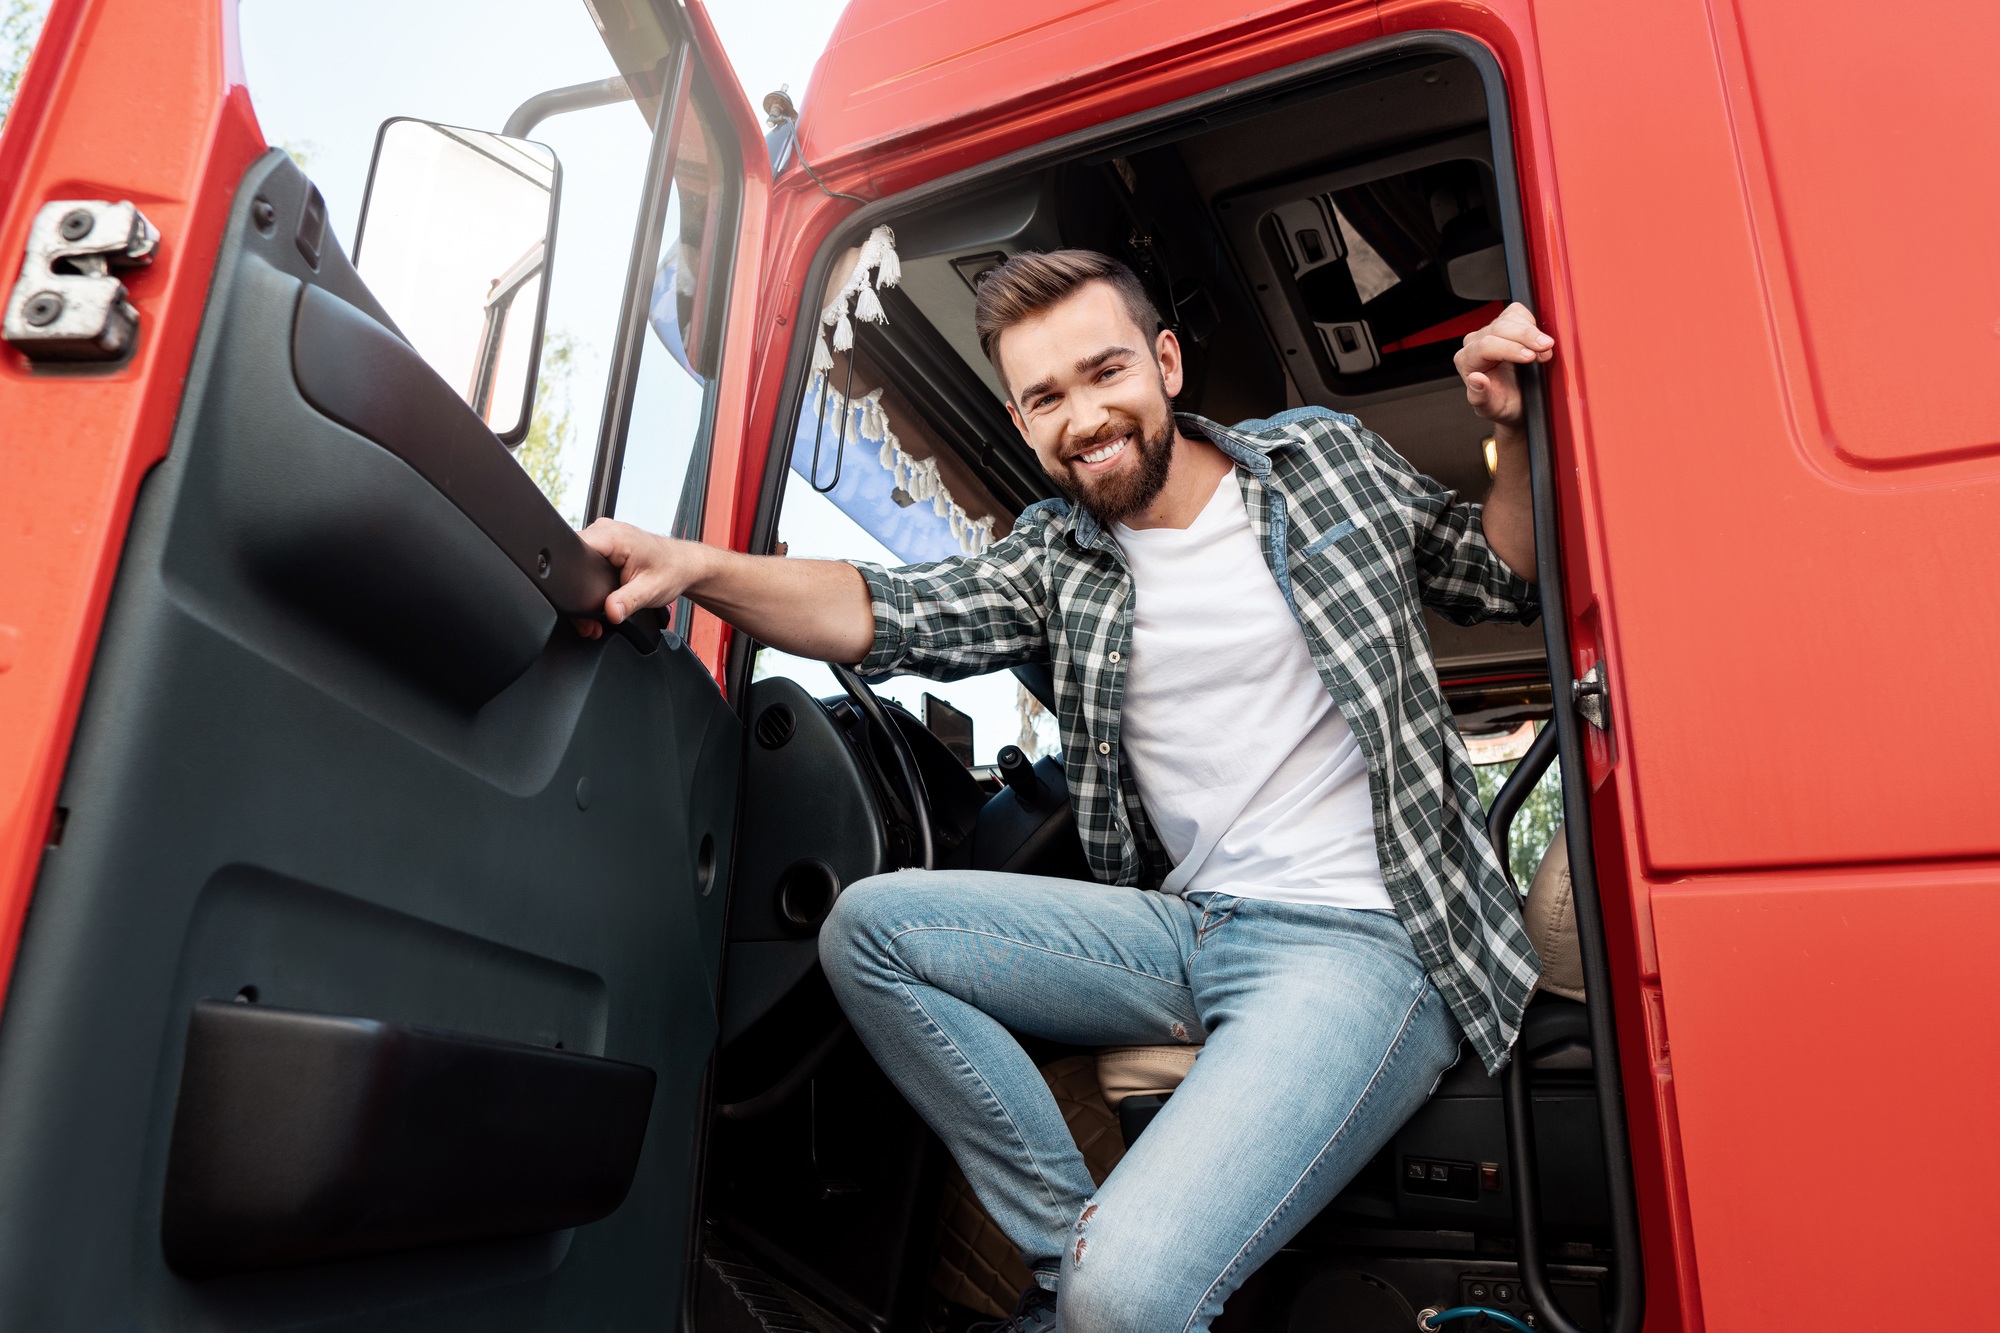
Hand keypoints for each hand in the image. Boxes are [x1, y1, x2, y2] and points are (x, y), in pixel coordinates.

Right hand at [570, 518, 706, 640]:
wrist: (684, 565)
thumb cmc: (672, 571)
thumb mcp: (650, 591)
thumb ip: (627, 602)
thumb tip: (610, 612)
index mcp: (615, 536)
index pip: (574, 548)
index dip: (571, 574)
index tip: (579, 596)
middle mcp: (607, 529)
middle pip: (573, 556)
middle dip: (577, 588)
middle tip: (591, 615)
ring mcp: (605, 534)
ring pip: (578, 558)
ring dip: (582, 584)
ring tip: (599, 605)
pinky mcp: (605, 542)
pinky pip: (588, 556)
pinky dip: (589, 576)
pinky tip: (601, 591)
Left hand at [1454, 302, 1553, 429]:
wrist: (1516, 403)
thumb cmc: (1503, 404)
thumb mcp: (1492, 409)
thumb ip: (1480, 397)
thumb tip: (1476, 379)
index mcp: (1466, 361)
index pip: (1486, 346)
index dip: (1510, 349)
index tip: (1530, 357)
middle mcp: (1476, 343)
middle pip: (1499, 328)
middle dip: (1525, 336)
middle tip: (1546, 347)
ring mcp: (1491, 331)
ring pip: (1509, 318)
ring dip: (1532, 330)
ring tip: (1546, 347)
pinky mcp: (1506, 323)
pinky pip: (1518, 313)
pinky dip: (1532, 323)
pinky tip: (1539, 339)